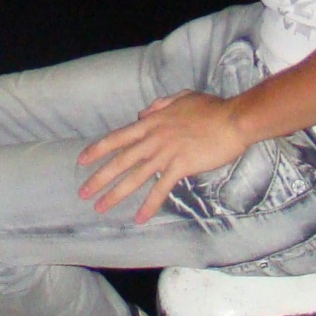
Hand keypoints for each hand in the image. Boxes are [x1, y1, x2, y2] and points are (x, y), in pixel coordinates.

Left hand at [76, 91, 253, 222]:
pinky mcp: (181, 166)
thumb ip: (160, 105)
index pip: (118, 137)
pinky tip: (139, 217)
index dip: (98, 149)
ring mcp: (166, 153)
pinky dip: (149, 204)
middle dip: (99, 177)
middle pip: (120, 160)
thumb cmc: (211, 108)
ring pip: (135, 176)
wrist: (233, 119)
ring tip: (101, 207)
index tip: (82, 160)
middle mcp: (154, 139)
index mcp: (152, 122)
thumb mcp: (182, 98)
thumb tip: (143, 111)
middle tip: (83, 192)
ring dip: (116, 193)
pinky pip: (161, 189)